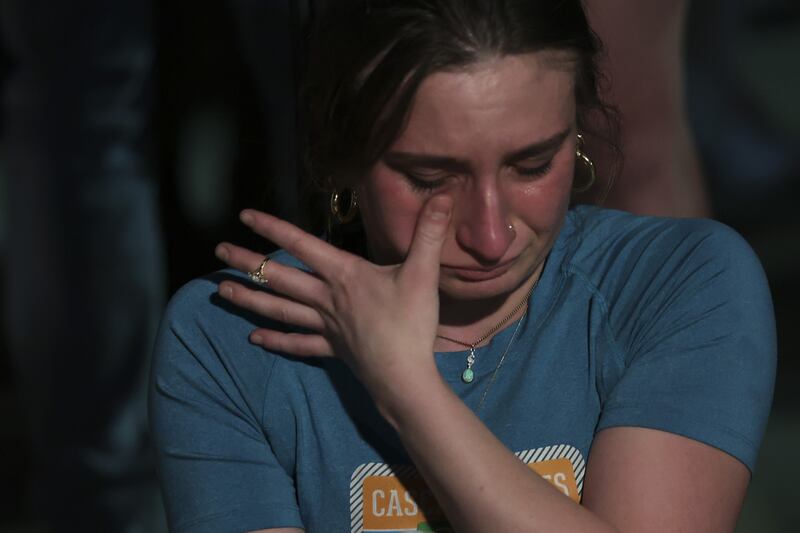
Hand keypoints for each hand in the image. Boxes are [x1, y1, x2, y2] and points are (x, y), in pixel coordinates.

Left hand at [214, 195, 452, 397]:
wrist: (404, 375)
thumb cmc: (411, 323)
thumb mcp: (422, 272)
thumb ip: (428, 232)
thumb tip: (445, 193)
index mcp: (343, 275)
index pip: (302, 245)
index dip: (273, 228)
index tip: (245, 217)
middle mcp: (326, 298)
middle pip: (280, 277)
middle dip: (248, 263)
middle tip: (219, 252)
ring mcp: (325, 325)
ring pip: (280, 309)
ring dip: (250, 299)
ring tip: (222, 293)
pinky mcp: (331, 349)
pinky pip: (298, 343)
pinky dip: (276, 341)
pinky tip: (255, 339)